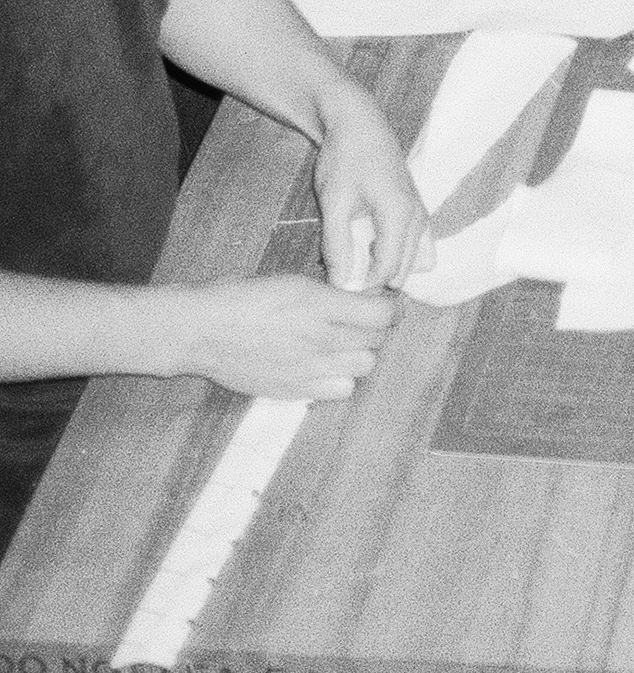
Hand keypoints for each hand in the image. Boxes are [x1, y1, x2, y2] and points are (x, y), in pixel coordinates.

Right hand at [172, 275, 398, 401]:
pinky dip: (341, 380)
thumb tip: (362, 299)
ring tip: (343, 345)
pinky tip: (326, 367)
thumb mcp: (291, 280)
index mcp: (319, 305)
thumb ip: (330, 294)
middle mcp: (319, 339)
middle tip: (362, 322)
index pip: (382, 314)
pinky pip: (340, 391)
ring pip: (364, 368)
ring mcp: (308, 369)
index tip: (387, 304)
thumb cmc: (242, 297)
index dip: (392, 308)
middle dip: (376, 329)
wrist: (202, 330)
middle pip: (377, 341)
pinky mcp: (295, 391)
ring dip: (360, 355)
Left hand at [310, 83, 431, 289]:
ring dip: (387, 268)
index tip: (335, 281)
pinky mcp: (416, 209)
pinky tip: (370, 246)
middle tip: (342, 270)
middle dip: (374, 279)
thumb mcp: (334, 203)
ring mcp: (421, 213)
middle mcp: (418, 217)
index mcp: (399, 215)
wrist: (358, 123)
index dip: (361, 285)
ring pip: (414, 261)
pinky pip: (417, 246)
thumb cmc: (344, 159)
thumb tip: (341, 287)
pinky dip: (397, 255)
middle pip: (403, 271)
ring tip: (356, 259)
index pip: (387, 271)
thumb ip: (337, 247)